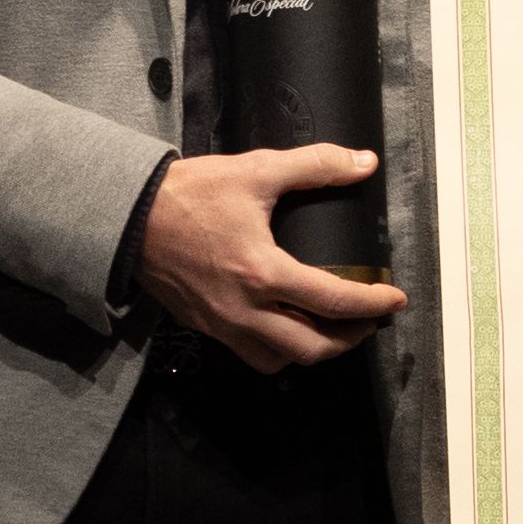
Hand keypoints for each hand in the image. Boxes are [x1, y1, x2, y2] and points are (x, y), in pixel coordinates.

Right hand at [136, 145, 406, 371]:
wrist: (127, 217)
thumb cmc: (191, 193)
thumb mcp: (256, 170)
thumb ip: (314, 165)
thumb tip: (364, 163)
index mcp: (263, 272)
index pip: (333, 302)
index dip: (373, 304)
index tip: (395, 298)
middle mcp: (245, 310)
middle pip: (311, 349)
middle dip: (349, 340)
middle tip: (369, 320)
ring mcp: (222, 324)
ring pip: (280, 361)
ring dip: (312, 351)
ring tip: (332, 328)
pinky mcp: (204, 326)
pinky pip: (251, 354)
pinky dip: (278, 351)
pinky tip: (287, 328)